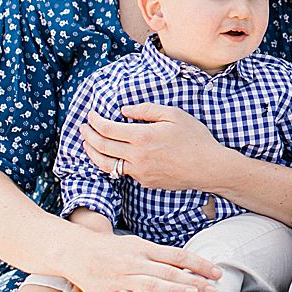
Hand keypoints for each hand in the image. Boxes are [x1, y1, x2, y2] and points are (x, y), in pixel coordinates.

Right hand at [65, 227, 221, 291]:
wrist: (78, 252)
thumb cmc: (112, 249)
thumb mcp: (135, 245)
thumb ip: (157, 255)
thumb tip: (184, 263)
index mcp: (145, 248)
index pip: (178, 255)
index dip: (199, 264)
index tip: (217, 271)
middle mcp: (137, 261)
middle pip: (170, 271)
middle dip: (193, 280)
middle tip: (213, 289)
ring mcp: (124, 276)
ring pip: (154, 284)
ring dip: (175, 291)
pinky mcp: (112, 291)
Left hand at [83, 103, 230, 190]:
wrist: (209, 167)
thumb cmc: (195, 138)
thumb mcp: (173, 115)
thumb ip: (146, 110)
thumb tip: (124, 110)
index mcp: (142, 137)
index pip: (107, 129)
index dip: (95, 121)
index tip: (91, 115)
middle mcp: (136, 157)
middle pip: (101, 147)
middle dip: (88, 135)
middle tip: (83, 127)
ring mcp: (139, 172)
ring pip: (106, 164)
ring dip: (92, 153)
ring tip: (88, 144)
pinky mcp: (145, 182)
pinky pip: (122, 172)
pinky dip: (111, 162)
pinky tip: (111, 155)